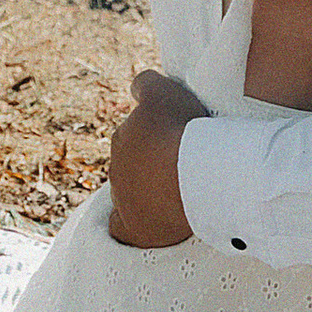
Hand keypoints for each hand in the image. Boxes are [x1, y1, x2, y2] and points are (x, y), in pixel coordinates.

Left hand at [108, 65, 207, 246]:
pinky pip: (121, 227)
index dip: (156, 134)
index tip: (177, 136)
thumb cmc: (182, 131)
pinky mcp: (132, 228)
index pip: (134, 133)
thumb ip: (146, 83)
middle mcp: (117, 167)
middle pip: (134, 164)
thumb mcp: (165, 91)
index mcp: (123, 136)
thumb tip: (136, 86)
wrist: (193, 176)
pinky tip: (144, 221)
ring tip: (181, 190)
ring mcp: (123, 199)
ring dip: (149, 190)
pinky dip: (129, 224)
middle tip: (185, 162)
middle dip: (153, 162)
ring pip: (131, 192)